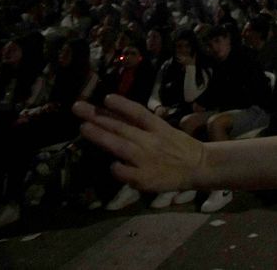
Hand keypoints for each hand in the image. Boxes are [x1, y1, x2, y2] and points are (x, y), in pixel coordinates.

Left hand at [73, 94, 205, 192]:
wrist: (198, 167)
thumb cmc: (178, 146)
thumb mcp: (165, 129)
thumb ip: (142, 125)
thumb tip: (114, 114)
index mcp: (159, 127)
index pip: (139, 113)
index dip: (123, 105)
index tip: (106, 97)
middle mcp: (151, 141)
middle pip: (122, 128)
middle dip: (99, 117)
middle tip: (78, 108)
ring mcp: (146, 160)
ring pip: (120, 146)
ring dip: (101, 136)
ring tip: (83, 127)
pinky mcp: (144, 179)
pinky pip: (124, 172)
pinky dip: (116, 168)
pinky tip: (111, 165)